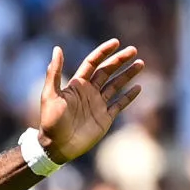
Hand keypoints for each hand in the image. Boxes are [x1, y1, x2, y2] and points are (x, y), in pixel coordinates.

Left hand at [34, 39, 146, 164]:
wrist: (57, 146)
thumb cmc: (50, 121)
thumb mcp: (50, 94)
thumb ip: (55, 72)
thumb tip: (57, 48)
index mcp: (77, 84)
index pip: (93, 63)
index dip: (104, 52)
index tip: (116, 42)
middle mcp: (89, 92)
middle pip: (108, 71)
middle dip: (120, 60)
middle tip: (134, 50)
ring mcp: (98, 104)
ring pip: (116, 85)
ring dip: (128, 75)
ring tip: (140, 64)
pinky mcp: (105, 118)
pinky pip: (119, 104)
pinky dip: (129, 96)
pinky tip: (138, 88)